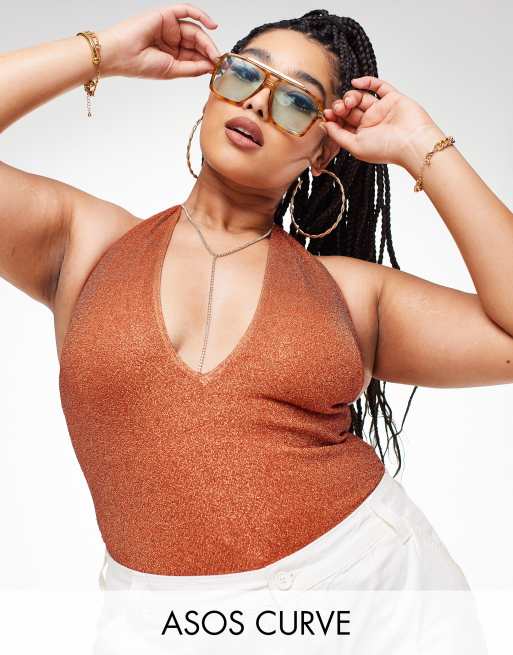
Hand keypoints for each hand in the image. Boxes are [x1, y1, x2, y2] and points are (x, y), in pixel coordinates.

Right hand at [98, 3, 220, 79]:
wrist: (120, 54)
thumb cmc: (139, 64)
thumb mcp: (172, 70)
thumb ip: (192, 68)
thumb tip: (210, 66)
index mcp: (172, 55)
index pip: (195, 56)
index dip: (207, 60)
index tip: (219, 67)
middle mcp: (171, 40)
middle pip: (197, 42)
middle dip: (209, 50)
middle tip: (217, 59)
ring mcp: (169, 27)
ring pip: (194, 30)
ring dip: (206, 40)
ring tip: (213, 52)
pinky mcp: (166, 15)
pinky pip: (187, 11)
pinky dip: (201, 15)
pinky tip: (212, 26)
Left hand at [323, 76, 439, 167]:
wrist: (412, 142)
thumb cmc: (386, 149)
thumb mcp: (355, 146)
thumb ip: (338, 136)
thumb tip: (325, 125)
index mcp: (361, 136)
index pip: (343, 123)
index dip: (334, 117)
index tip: (327, 114)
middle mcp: (371, 123)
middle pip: (350, 109)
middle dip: (341, 106)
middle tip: (339, 108)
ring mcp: (381, 109)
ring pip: (361, 97)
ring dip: (351, 96)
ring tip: (350, 101)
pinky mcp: (392, 98)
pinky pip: (378, 86)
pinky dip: (366, 81)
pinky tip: (356, 83)